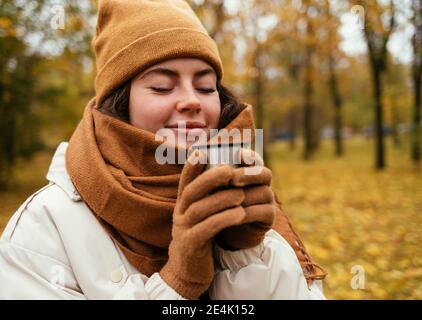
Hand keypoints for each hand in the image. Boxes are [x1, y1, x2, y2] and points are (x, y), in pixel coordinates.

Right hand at [160, 150, 246, 298]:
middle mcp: (180, 213)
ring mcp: (182, 229)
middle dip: (211, 178)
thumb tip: (224, 172)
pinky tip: (239, 214)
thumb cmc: (200, 236)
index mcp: (183, 204)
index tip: (204, 149)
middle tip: (230, 170)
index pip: (186, 180)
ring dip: (221, 200)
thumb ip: (208, 197)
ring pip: (200, 209)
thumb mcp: (201, 215)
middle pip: (192, 191)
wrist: (188, 270)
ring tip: (241, 195)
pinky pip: (206, 229)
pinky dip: (223, 220)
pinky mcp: (190, 245)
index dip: (193, 164)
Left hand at [215, 148, 275, 250]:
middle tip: (232, 179)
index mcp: (247, 171)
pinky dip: (248, 213)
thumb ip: (206, 172)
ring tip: (228, 200)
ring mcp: (268, 200)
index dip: (247, 155)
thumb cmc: (214, 206)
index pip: (253, 159)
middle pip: (264, 173)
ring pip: (264, 192)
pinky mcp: (269, 217)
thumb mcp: (209, 189)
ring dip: (245, 196)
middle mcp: (261, 184)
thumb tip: (196, 151)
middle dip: (248, 174)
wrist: (222, 234)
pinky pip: (264, 212)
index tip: (236, 154)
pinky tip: (234, 215)